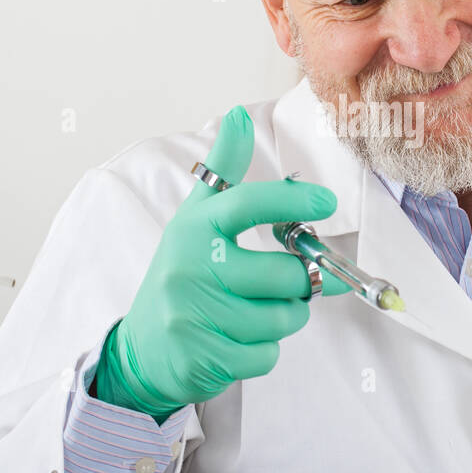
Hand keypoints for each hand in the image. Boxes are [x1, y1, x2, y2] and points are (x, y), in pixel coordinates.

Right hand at [96, 105, 346, 421]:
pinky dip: (264, 351)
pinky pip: (268, 355)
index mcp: (193, 228)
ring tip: (255, 311)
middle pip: (286, 275)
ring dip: (283, 318)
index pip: (248, 203)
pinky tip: (238, 339)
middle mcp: (190, 267)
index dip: (293, 201)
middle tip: (289, 281)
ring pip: (282, 319)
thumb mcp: (196, 220)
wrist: (145, 349)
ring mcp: (194, 314)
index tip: (326, 203)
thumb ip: (223, 171)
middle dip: (300, 282)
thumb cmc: (184, 276)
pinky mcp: (203, 357)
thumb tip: (238, 115)